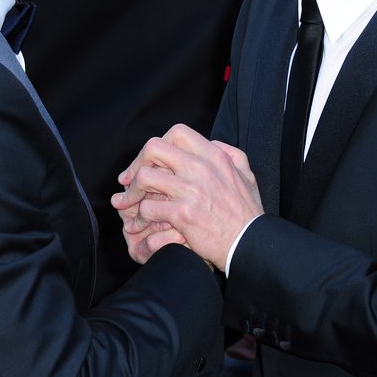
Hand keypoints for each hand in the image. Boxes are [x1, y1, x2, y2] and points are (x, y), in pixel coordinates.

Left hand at [112, 124, 262, 270]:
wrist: (250, 244)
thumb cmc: (247, 212)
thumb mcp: (246, 174)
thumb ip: (229, 153)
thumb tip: (211, 143)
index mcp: (214, 156)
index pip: (177, 132)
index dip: (159, 144)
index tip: (150, 160)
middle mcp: (201, 168)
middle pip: (154, 148)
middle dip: (137, 163)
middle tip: (129, 179)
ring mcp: (191, 191)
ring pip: (145, 177)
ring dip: (132, 192)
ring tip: (127, 203)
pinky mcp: (183, 214)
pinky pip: (148, 208)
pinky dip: (139, 217)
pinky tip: (140, 224)